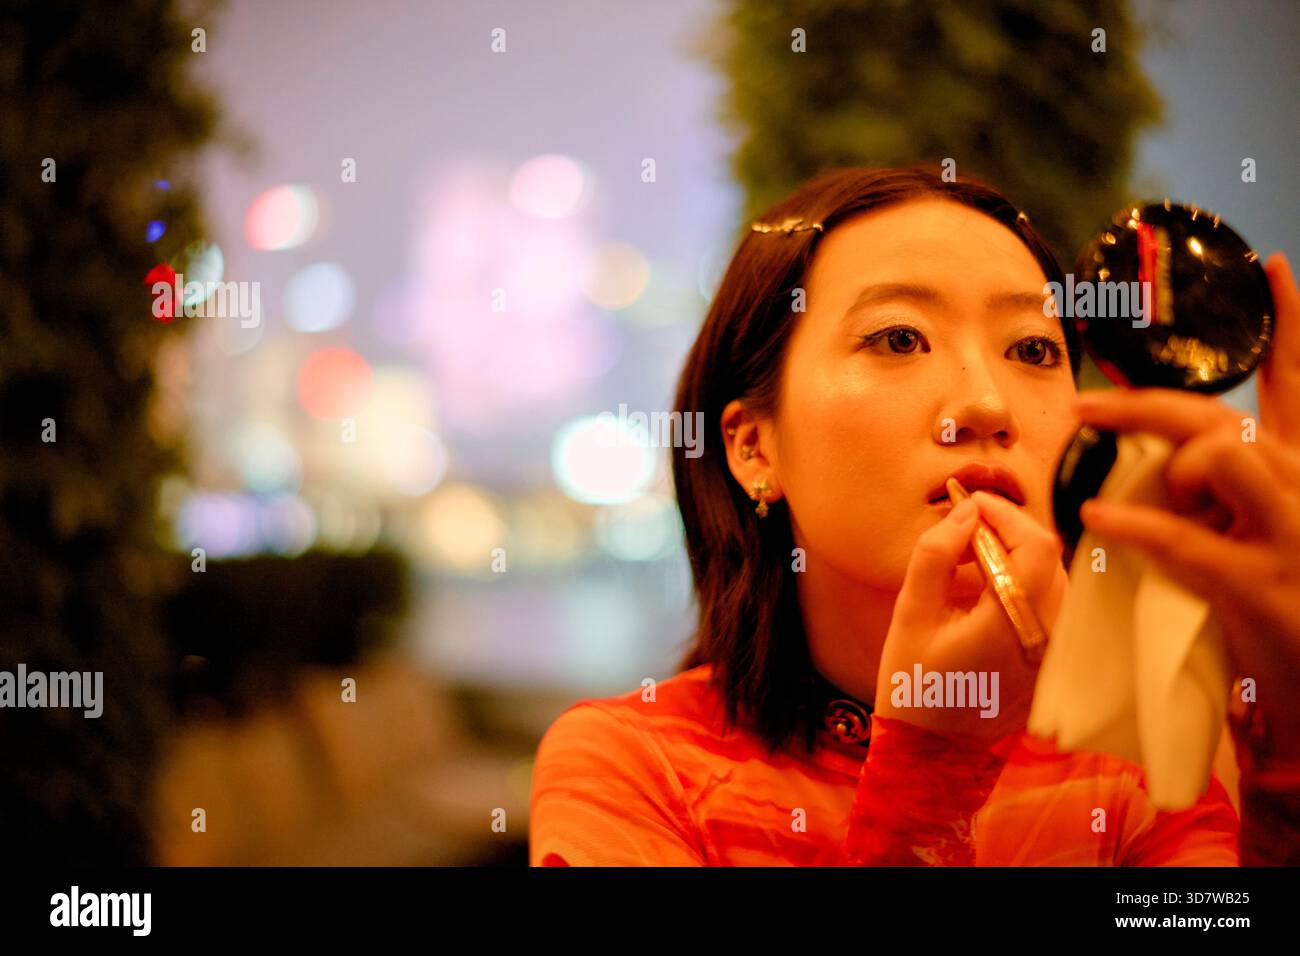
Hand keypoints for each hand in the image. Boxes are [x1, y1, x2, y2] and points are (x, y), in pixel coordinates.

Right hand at [874, 490, 1068, 741]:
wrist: (930, 753)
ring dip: (1018, 558)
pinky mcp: (1054, 664)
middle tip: (964, 529)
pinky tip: (987, 594)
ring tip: (971, 563)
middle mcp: (1045, 638)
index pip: (1035, 546)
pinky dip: (1026, 586)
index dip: (1005, 514)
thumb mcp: (910, 614)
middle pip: (1050, 557)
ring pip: (1056, 579)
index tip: (970, 503)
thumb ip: (936, 555)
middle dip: (1009, 531)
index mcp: (1009, 624)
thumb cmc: (912, 684)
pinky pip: (1054, 607)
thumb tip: (965, 512)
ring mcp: (1056, 654)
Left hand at [1072, 252, 1299, 759]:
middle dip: (1146, 406)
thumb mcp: (1263, 533)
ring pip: (1221, 457)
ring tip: (1142, 506)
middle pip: (1222, 420)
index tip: (1271, 266)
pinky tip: (1099, 517)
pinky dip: (1134, 525)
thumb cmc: (1280, 611)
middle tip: (1083, 406)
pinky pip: (1187, 539)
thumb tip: (1164, 452)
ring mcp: (1291, 537)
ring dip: (1169, 473)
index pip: (1295, 385)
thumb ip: (1227, 488)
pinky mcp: (1262, 587)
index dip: (1289, 325)